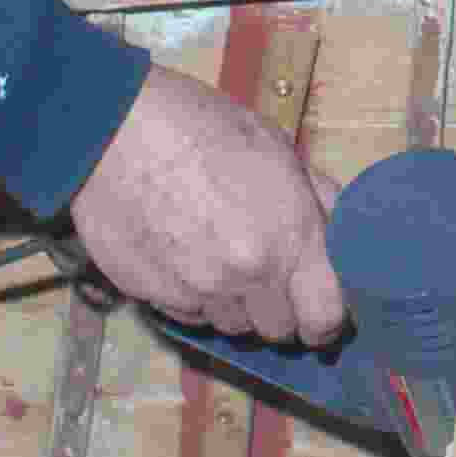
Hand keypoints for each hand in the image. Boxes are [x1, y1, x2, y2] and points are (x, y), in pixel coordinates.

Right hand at [65, 66, 347, 344]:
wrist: (115, 128)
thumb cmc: (200, 126)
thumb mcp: (277, 150)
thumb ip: (317, 201)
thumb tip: (340, 235)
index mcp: (290, 236)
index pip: (326, 319)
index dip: (327, 318)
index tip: (320, 305)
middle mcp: (248, 274)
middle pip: (279, 329)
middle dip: (278, 305)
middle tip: (265, 269)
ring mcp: (199, 291)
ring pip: (233, 326)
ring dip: (235, 303)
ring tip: (218, 254)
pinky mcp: (156, 297)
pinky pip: (190, 316)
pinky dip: (194, 298)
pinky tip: (184, 255)